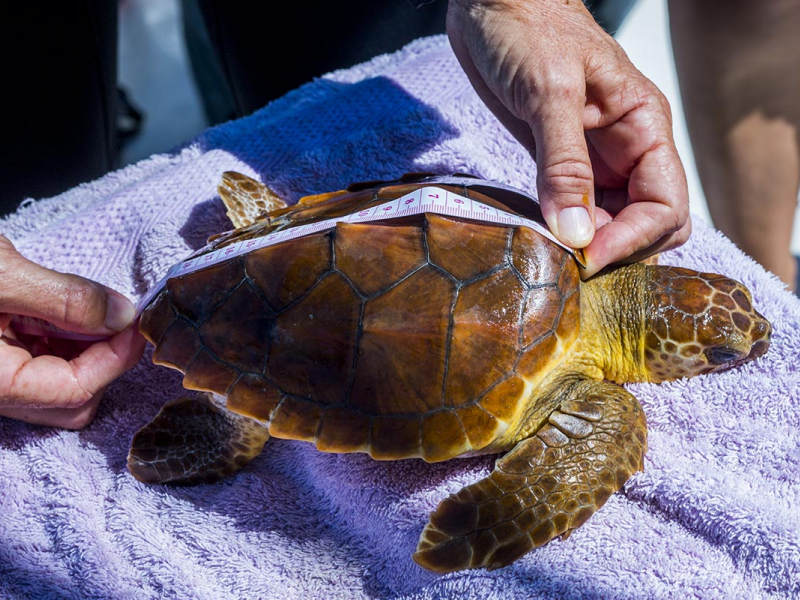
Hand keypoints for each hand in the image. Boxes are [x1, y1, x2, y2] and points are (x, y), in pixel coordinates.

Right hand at [0, 235, 144, 428]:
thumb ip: (63, 298)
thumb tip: (122, 315)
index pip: (73, 392)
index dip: (114, 358)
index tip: (134, 322)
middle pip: (69, 403)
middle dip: (100, 360)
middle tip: (107, 313)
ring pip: (56, 388)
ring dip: (79, 350)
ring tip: (68, 304)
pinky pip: (35, 368)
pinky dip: (55, 341)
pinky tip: (47, 309)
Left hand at [447, 0, 689, 275]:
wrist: (492, 3)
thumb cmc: (528, 26)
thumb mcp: (549, 92)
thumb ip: (564, 163)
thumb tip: (576, 235)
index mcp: (643, 127)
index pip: (667, 206)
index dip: (633, 240)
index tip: (586, 258)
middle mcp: (625, 150)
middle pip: (646, 224)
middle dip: (616, 251)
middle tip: (568, 265)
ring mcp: (593, 160)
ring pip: (610, 224)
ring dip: (587, 248)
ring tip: (549, 257)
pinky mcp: (559, 165)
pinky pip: (574, 212)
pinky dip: (563, 232)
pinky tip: (538, 238)